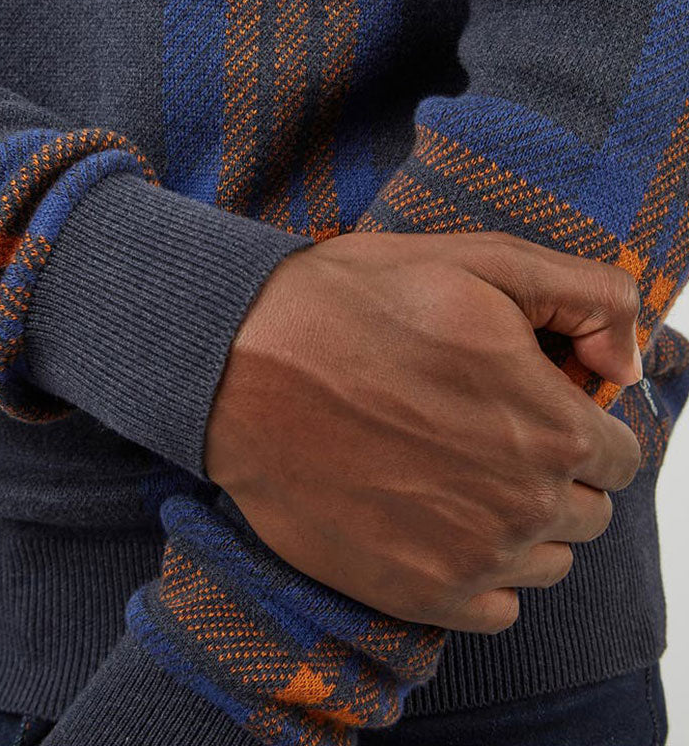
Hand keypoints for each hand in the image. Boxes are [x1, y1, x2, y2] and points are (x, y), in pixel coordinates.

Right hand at [206, 232, 641, 633]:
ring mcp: (468, 557)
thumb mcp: (481, 261)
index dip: (576, 421)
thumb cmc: (351, 307)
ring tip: (452, 472)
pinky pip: (493, 608)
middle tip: (483, 431)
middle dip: (552, 472)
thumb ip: (587, 299)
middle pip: (585, 511)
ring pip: (544, 560)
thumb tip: (630, 361)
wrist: (240, 365)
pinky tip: (436, 523)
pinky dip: (481, 573)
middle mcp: (522, 506)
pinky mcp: (413, 592)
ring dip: (519, 523)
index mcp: (550, 428)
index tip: (529, 403)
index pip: (619, 453)